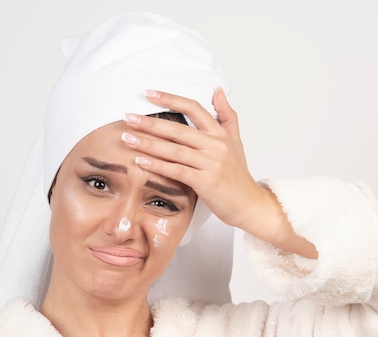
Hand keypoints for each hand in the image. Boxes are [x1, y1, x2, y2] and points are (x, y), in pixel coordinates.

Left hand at [122, 89, 316, 257]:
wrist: (249, 204)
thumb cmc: (239, 175)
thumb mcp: (236, 141)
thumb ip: (227, 115)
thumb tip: (218, 90)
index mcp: (220, 133)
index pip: (193, 108)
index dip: (170, 99)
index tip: (149, 93)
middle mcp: (216, 145)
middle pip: (178, 129)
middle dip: (150, 122)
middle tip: (127, 117)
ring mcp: (211, 163)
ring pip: (174, 150)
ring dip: (148, 143)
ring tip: (127, 138)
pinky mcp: (205, 182)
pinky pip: (176, 171)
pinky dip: (157, 165)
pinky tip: (140, 161)